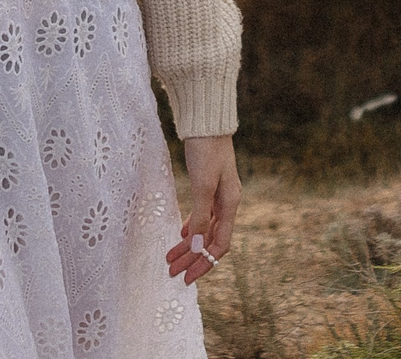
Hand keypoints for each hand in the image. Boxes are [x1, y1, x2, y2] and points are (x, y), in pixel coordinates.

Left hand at [166, 135, 238, 284]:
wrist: (206, 122)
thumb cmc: (207, 150)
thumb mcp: (203, 185)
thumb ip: (200, 217)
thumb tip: (197, 247)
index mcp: (230, 204)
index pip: (219, 245)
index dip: (203, 263)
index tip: (186, 278)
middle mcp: (227, 203)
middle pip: (210, 240)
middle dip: (191, 258)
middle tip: (171, 272)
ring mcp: (218, 195)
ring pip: (203, 229)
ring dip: (187, 245)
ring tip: (169, 258)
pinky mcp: (208, 186)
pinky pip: (201, 216)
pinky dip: (190, 228)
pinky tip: (180, 234)